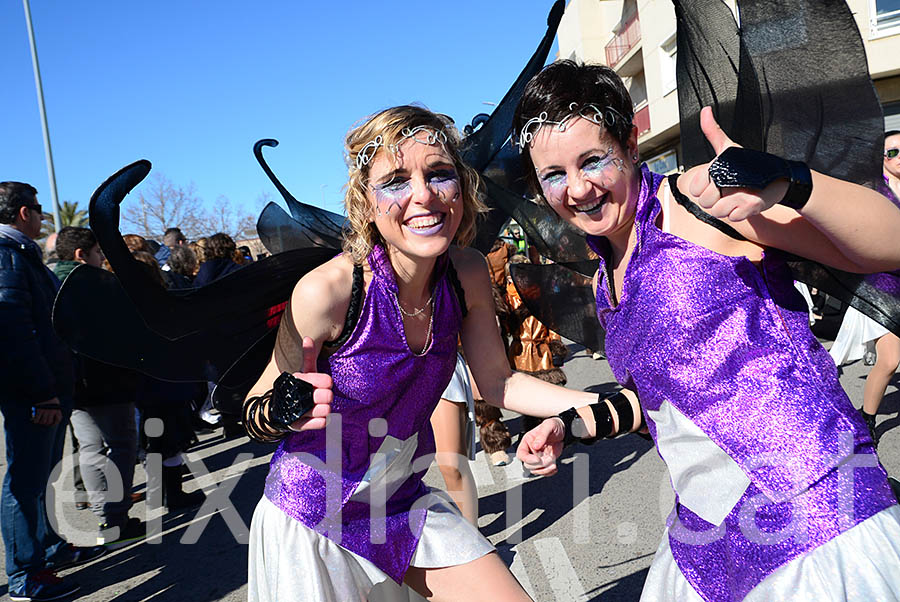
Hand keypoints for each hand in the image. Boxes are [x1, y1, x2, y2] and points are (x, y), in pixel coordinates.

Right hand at [32, 397, 61, 426]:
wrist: (44, 393)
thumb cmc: (50, 399)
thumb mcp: (56, 403)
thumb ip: (55, 410)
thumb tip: (53, 418)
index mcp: (57, 409)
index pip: (58, 420)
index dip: (54, 423)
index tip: (51, 424)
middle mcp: (52, 411)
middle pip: (49, 422)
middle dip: (46, 423)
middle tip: (43, 422)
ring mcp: (46, 411)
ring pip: (43, 422)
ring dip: (40, 422)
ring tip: (39, 420)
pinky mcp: (39, 410)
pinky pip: (37, 420)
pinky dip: (35, 421)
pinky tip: (34, 419)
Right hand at [287, 336, 332, 431]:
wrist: (278, 409)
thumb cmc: (297, 387)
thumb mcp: (303, 370)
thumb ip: (308, 355)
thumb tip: (307, 338)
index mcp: (300, 380)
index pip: (326, 380)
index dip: (326, 381)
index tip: (323, 382)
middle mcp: (298, 396)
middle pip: (327, 396)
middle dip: (327, 395)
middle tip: (322, 395)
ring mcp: (298, 412)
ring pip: (325, 410)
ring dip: (325, 408)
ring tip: (319, 405)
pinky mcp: (299, 426)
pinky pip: (321, 423)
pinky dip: (322, 420)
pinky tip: (317, 415)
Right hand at [516, 417, 564, 475]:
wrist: (563, 430)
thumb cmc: (553, 425)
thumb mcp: (548, 426)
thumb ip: (542, 435)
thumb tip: (535, 446)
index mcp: (527, 441)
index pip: (521, 454)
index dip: (527, 459)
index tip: (537, 459)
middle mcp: (531, 450)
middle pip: (528, 465)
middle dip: (540, 465)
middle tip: (550, 458)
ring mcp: (538, 457)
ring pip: (536, 470)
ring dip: (545, 470)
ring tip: (553, 464)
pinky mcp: (545, 462)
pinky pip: (544, 471)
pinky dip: (549, 472)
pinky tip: (554, 467)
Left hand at [680, 106, 787, 221]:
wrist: (779, 179)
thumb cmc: (749, 165)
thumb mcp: (728, 146)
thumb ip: (713, 132)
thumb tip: (705, 110)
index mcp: (718, 166)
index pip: (694, 188)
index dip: (703, 188)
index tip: (717, 182)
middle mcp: (728, 179)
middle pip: (705, 202)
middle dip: (715, 200)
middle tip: (729, 191)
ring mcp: (741, 193)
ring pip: (717, 212)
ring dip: (727, 208)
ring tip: (738, 196)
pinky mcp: (753, 206)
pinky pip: (733, 217)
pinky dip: (738, 214)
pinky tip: (745, 203)